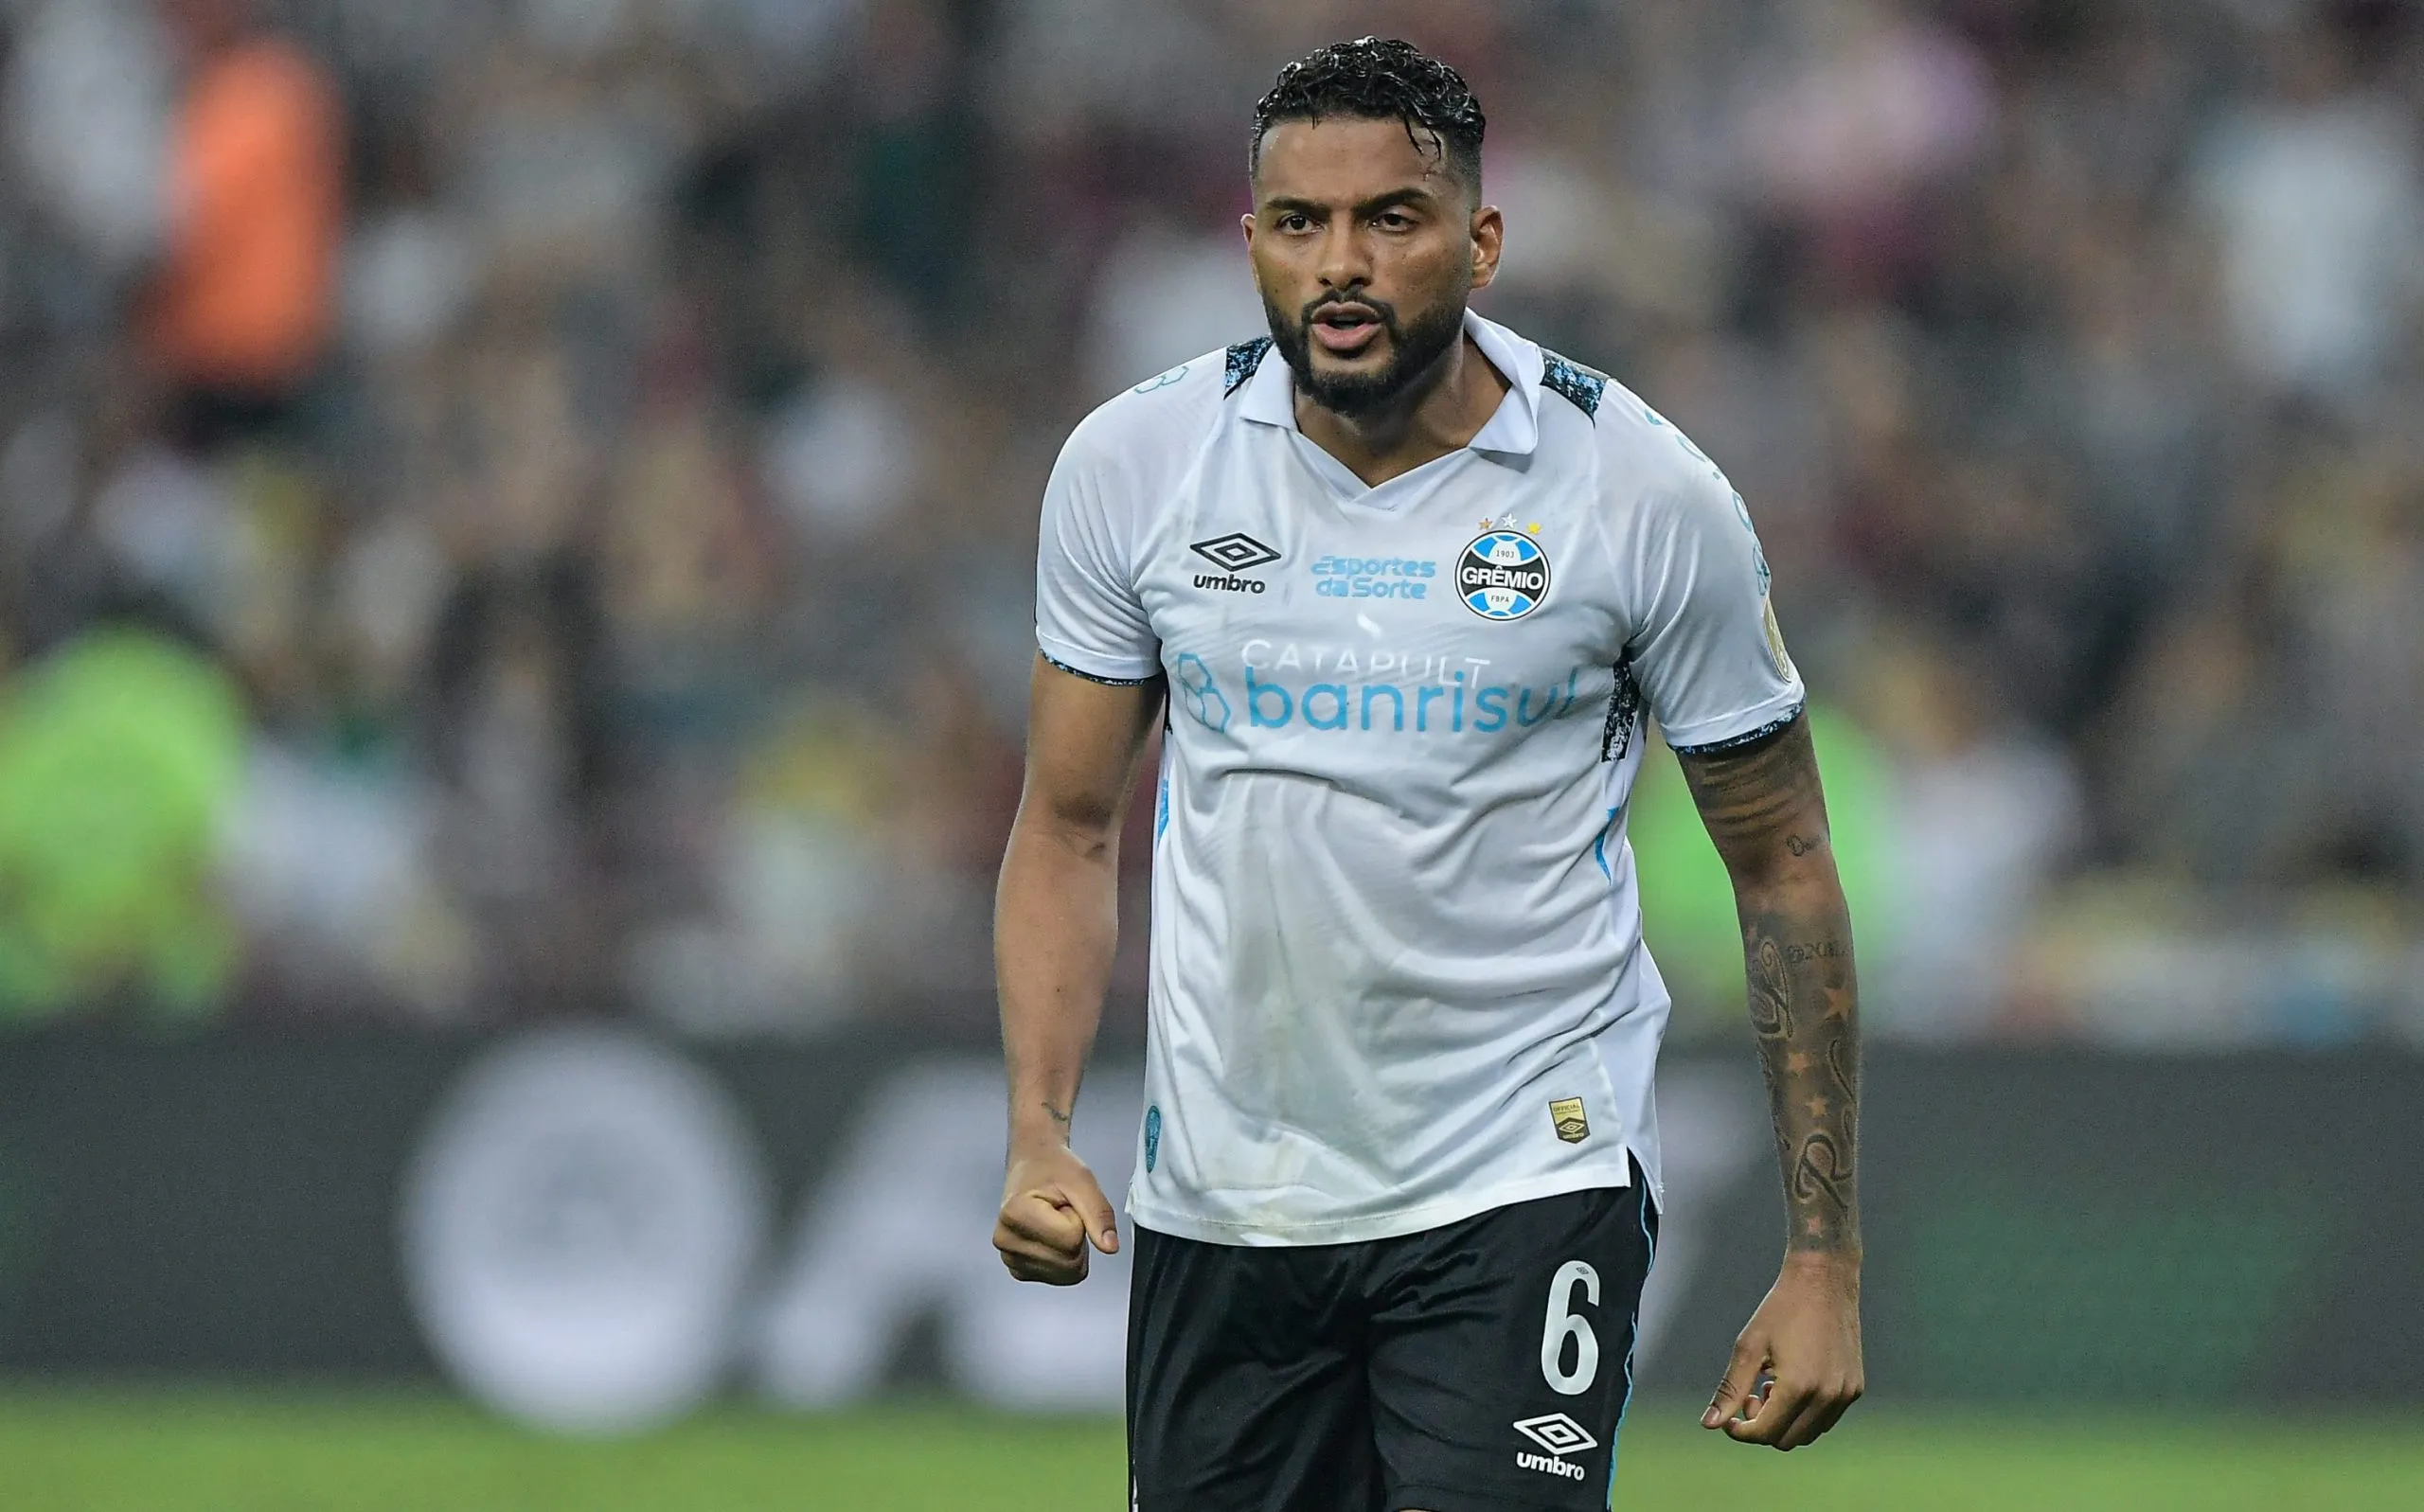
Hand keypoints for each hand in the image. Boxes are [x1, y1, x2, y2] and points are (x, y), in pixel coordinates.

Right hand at [994, 1142, 1119, 1284]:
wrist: (1033, 1165)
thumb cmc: (1053, 1168)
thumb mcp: (1082, 1181)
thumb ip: (1099, 1214)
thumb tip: (1110, 1247)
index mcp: (1016, 1214)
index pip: (1071, 1240)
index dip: (1079, 1220)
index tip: (1065, 1203)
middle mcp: (1006, 1239)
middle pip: (1069, 1263)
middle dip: (1076, 1237)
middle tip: (1062, 1213)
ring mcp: (1009, 1257)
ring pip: (1066, 1274)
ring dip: (1070, 1249)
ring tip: (1055, 1222)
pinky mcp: (1017, 1269)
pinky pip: (1058, 1278)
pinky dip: (1063, 1259)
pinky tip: (1050, 1237)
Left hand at [1702, 1252, 1862, 1448]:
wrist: (1823, 1280)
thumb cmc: (1780, 1310)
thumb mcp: (1748, 1347)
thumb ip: (1730, 1389)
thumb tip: (1709, 1424)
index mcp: (1798, 1387)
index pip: (1764, 1432)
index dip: (1740, 1430)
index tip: (1728, 1416)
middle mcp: (1827, 1396)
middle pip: (1786, 1440)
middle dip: (1762, 1425)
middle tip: (1752, 1395)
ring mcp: (1845, 1394)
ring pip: (1808, 1434)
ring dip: (1785, 1421)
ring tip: (1772, 1386)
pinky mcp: (1855, 1388)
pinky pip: (1826, 1419)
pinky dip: (1805, 1413)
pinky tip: (1792, 1383)